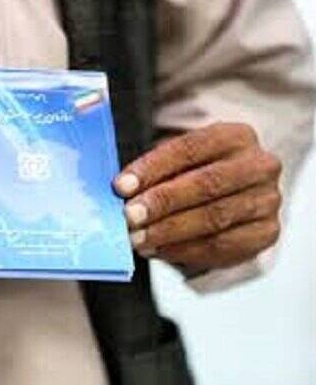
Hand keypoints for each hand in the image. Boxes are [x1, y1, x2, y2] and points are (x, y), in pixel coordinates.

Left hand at [113, 123, 281, 274]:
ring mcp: (267, 200)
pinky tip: (158, 250)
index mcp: (234, 136)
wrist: (235, 197)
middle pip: (205, 183)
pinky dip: (184, 251)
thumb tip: (121, 191)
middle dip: (162, 202)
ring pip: (213, 218)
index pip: (189, 149)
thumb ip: (155, 172)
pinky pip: (221, 246)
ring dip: (169, 231)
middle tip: (129, 217)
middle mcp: (258, 165)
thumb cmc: (196, 174)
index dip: (152, 168)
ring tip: (138, 238)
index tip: (121, 186)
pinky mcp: (266, 233)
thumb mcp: (179, 162)